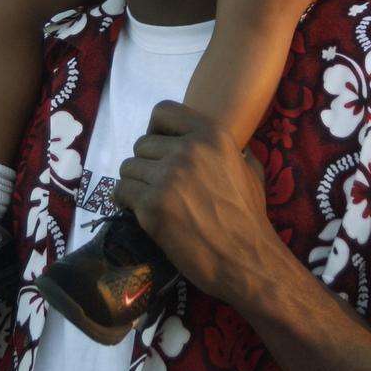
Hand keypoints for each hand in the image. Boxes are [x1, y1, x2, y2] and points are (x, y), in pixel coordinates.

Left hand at [114, 100, 271, 303]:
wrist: (247, 259)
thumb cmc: (249, 216)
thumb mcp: (248, 168)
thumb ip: (232, 150)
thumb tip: (229, 146)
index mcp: (211, 134)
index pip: (163, 111)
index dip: (156, 130)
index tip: (161, 148)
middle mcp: (187, 149)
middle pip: (142, 144)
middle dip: (147, 164)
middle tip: (158, 184)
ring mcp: (168, 177)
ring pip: (128, 168)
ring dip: (135, 183)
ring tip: (150, 199)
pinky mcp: (152, 206)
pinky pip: (121, 191)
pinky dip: (126, 202)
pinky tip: (141, 212)